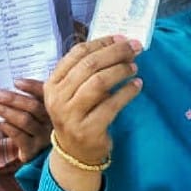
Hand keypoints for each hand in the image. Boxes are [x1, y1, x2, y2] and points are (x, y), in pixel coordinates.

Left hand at [0, 79, 51, 162]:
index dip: (31, 86)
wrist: (34, 151)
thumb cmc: (32, 123)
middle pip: (33, 107)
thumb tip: (6, 88)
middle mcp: (52, 122)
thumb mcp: (34, 109)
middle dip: (13, 99)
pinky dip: (8, 127)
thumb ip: (27, 97)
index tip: (16, 82)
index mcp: (54, 108)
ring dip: (6, 111)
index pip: (44, 94)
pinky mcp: (32, 149)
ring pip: (25, 121)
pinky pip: (19, 136)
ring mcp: (43, 137)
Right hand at [45, 36, 143, 162]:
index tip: (121, 38)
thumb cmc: (79, 115)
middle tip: (135, 48)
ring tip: (134, 67)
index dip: (102, 43)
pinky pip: (111, 105)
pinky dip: (127, 92)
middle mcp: (58, 98)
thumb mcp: (73, 92)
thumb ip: (87, 70)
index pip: (77, 54)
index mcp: (52, 83)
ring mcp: (71, 115)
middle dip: (116, 53)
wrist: (75, 153)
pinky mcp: (88, 130)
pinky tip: (137, 85)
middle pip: (90, 65)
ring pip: (99, 83)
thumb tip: (119, 44)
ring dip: (120, 70)